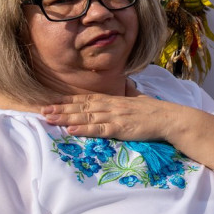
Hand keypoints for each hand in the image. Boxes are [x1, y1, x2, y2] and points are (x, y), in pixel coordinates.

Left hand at [41, 92, 178, 141]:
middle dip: (61, 108)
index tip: (54, 101)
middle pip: (82, 106)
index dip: (69, 100)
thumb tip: (127, 84)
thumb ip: (131, 92)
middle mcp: (111, 106)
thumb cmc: (157, 111)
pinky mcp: (120, 127)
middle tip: (42, 110)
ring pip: (85, 116)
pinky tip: (70, 129)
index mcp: (115, 100)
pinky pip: (98, 129)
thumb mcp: (140, 99)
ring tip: (49, 118)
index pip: (88, 99)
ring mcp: (115, 116)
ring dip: (66, 117)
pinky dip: (83, 128)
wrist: (170, 118)